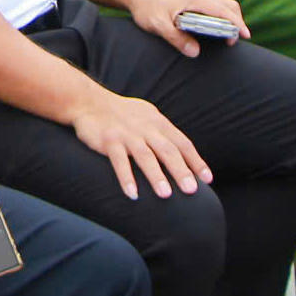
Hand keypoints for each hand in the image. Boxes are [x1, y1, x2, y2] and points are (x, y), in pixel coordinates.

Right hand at [66, 84, 208, 198]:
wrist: (88, 101)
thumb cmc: (121, 114)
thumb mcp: (147, 117)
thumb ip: (164, 134)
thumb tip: (184, 156)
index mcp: (158, 122)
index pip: (182, 143)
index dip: (195, 161)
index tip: (207, 179)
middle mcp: (145, 127)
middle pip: (167, 150)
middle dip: (181, 170)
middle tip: (192, 191)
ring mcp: (127, 134)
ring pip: (145, 155)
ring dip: (156, 175)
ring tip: (166, 194)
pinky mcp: (108, 140)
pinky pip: (119, 160)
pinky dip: (126, 177)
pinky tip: (133, 194)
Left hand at [124, 0, 249, 53]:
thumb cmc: (147, 7)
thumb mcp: (158, 24)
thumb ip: (176, 38)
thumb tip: (195, 52)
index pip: (223, 10)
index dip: (236, 23)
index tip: (245, 36)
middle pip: (229, 5)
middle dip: (237, 22)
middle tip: (235, 41)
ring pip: (223, 5)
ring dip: (230, 19)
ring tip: (228, 38)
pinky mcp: (194, 1)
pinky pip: (215, 7)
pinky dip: (222, 18)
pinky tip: (216, 31)